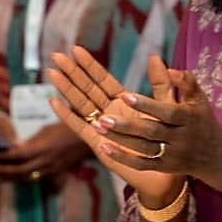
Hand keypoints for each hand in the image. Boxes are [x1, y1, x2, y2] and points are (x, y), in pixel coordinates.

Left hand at [0, 121, 88, 180]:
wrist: (91, 138)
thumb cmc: (69, 128)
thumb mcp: (47, 130)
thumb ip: (31, 141)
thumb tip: (16, 148)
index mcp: (42, 148)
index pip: (16, 155)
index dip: (3, 157)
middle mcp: (45, 161)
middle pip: (18, 171)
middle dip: (2, 171)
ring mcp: (51, 169)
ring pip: (26, 178)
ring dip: (11, 178)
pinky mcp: (56, 173)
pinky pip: (37, 179)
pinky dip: (25, 178)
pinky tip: (18, 177)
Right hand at [48, 47, 183, 204]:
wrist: (166, 172)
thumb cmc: (169, 140)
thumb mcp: (167, 106)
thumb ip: (162, 83)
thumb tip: (156, 56)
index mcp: (125, 103)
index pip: (103, 80)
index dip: (90, 66)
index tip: (76, 49)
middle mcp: (110, 113)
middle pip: (87, 89)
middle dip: (73, 72)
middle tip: (56, 56)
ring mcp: (102, 127)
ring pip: (80, 104)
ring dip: (66, 89)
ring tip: (52, 73)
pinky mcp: (98, 143)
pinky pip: (79, 127)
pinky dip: (67, 115)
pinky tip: (54, 102)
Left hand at [98, 66, 221, 196]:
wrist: (215, 155)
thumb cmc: (202, 120)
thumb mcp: (199, 99)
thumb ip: (185, 82)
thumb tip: (167, 67)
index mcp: (190, 118)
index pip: (167, 112)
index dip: (147, 105)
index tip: (125, 96)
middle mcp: (181, 137)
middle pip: (152, 132)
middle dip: (127, 126)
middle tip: (103, 118)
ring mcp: (173, 154)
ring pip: (143, 148)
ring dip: (120, 140)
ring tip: (98, 127)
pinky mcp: (165, 167)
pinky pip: (142, 164)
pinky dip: (123, 158)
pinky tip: (105, 148)